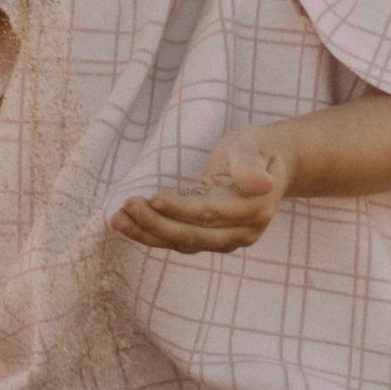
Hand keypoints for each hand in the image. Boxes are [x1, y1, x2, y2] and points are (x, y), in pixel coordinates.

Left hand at [113, 122, 293, 253]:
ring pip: (184, 242)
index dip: (181, 209)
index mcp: (255, 207)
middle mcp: (244, 230)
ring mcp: (228, 239)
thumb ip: (251, 166)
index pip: (211, 213)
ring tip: (117, 220)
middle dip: (155, 225)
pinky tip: (128, 223)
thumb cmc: (258, 149)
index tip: (152, 198)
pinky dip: (153, 234)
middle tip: (123, 210)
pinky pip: (180, 240)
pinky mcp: (212, 238)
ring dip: (148, 233)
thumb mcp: (254, 147)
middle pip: (194, 234)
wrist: (273, 165)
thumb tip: (261, 184)